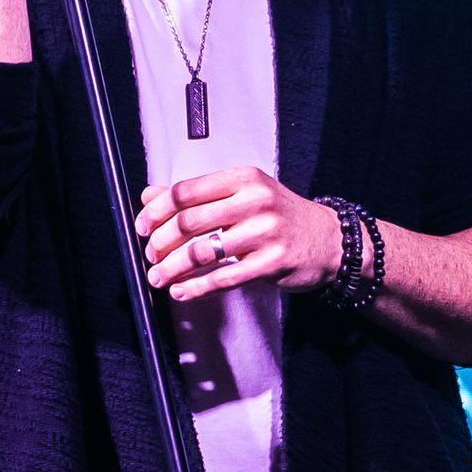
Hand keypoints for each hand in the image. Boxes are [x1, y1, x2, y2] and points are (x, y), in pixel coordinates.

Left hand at [137, 167, 342, 300]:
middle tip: (150, 257)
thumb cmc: (280, 216)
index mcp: (242, 178)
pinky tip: (182, 292)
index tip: (142, 227)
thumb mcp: (242, 194)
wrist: (330, 239)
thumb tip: (148, 195)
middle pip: (189, 222)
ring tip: (158, 278)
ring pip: (203, 252)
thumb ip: (196, 195)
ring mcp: (265, 232)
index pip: (186, 192)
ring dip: (173, 269)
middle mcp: (254, 201)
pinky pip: (225, 278)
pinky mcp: (273, 262)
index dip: (156, 212)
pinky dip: (197, 288)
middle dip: (161, 243)